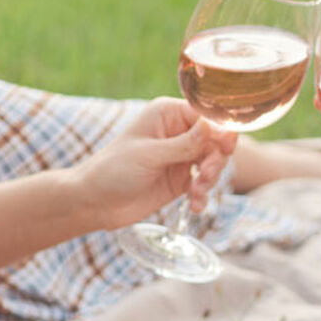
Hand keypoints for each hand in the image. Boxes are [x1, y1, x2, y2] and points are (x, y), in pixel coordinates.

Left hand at [79, 97, 238, 228]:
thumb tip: (215, 127)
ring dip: (210, 179)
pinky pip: (204, 183)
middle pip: (216, 139)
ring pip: (214, 162)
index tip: (226, 147)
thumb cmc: (113, 170)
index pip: (205, 115)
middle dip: (215, 159)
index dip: (220, 130)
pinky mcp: (181, 179)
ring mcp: (181, 156)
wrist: (94, 203)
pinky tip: (194, 206)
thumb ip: (185, 144)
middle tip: (206, 175)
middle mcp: (178, 132)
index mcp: (167, 114)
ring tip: (196, 193)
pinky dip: (203, 195)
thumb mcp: (150, 155)